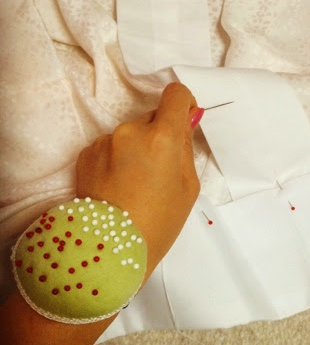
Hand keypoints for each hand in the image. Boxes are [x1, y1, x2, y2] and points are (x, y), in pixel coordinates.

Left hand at [75, 82, 202, 281]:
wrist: (109, 250)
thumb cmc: (159, 222)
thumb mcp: (187, 187)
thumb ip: (186, 147)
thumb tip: (184, 122)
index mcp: (161, 138)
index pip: (175, 94)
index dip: (184, 104)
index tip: (183, 120)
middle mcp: (129, 131)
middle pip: (152, 117)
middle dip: (159, 135)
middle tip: (159, 169)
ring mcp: (104, 141)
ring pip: (130, 133)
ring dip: (136, 148)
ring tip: (135, 183)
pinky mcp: (86, 153)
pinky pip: (110, 146)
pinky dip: (117, 158)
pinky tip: (117, 185)